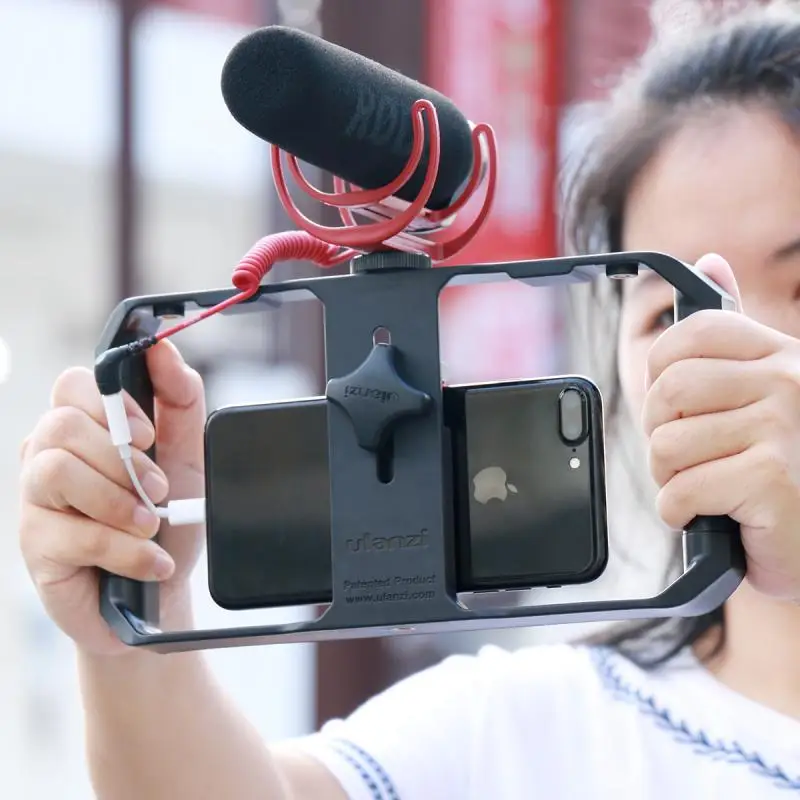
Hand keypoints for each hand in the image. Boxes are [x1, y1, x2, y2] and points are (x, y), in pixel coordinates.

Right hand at [19, 341, 205, 655]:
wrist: (161, 593)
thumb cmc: (169, 519)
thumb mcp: (188, 454)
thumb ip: (179, 399)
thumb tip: (162, 349)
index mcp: (84, 427)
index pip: (74, 384)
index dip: (113, 404)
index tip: (150, 435)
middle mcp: (49, 456)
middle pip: (61, 425)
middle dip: (122, 459)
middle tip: (159, 490)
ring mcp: (36, 501)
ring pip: (55, 469)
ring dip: (117, 500)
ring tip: (151, 525)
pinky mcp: (35, 546)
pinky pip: (73, 533)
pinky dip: (126, 549)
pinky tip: (152, 563)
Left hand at [643, 253, 799, 600]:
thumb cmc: (778, 469)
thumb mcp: (760, 391)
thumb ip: (731, 334)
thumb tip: (711, 261)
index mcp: (780, 354)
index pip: (690, 335)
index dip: (660, 372)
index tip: (674, 405)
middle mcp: (788, 381)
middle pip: (667, 390)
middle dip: (659, 433)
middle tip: (687, 456)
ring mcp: (783, 428)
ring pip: (667, 445)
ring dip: (670, 479)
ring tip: (707, 488)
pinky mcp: (772, 479)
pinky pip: (680, 491)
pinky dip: (680, 512)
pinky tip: (711, 514)